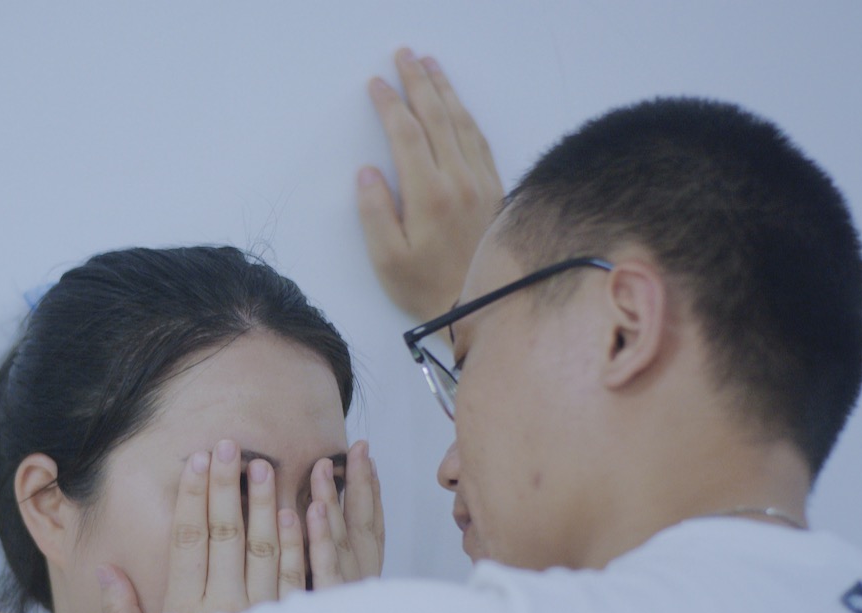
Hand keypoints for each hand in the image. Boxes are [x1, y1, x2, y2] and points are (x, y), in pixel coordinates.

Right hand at [98, 438, 382, 612]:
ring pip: (265, 549)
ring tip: (264, 467)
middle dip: (226, 487)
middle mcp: (223, 611)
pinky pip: (297, 578)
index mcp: (184, 611)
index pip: (187, 540)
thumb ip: (124, 612)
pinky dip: (297, 543)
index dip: (191, 498)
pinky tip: (295, 512)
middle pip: (225, 535)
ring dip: (263, 505)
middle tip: (230, 446)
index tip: (195, 461)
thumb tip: (107, 569)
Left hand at [306, 443, 383, 590]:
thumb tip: (309, 522)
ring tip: (323, 466)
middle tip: (358, 447)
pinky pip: (324, 566)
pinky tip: (313, 510)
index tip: (369, 460)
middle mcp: (359, 579)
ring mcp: (345, 589)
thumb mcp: (325, 593)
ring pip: (339, 537)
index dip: (372, 493)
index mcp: (363, 575)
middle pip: (361, 524)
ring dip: (332, 499)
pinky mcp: (327, 603)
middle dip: (361, 483)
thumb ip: (319, 565)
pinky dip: (321, 537)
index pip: (371, 527)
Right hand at [358, 50, 502, 320]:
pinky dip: (464, 114)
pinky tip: (455, 103)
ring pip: (460, 122)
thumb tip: (368, 173)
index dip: (390, 105)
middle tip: (402, 55)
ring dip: (443, 89)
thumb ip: (374, 214)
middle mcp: (459, 180)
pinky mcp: (494, 189)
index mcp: (429, 195)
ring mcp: (480, 182)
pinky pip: (478, 139)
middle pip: (436, 117)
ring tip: (429, 64)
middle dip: (417, 82)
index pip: (406, 135)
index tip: (376, 84)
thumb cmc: (427, 289)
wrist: (478, 309)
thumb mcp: (388, 261)